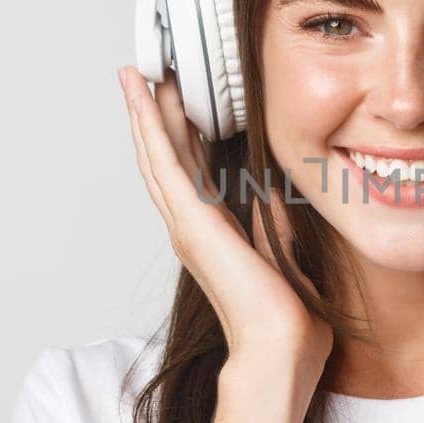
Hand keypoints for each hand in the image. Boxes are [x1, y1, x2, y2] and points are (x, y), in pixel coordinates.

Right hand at [118, 66, 333, 405]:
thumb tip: (275, 191)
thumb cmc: (288, 316)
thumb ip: (275, 219)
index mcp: (214, 233)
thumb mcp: (287, 250)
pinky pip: (163, 162)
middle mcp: (192, 226)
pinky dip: (150, 126)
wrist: (280, 347)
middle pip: (166, 157)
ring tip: (134, 75)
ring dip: (144, 112)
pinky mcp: (189, 220)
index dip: (181, 136)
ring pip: (156, 154)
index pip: (192, 172)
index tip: (179, 103)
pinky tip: (143, 97)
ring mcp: (186, 223)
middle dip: (155, 115)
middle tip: (145, 75)